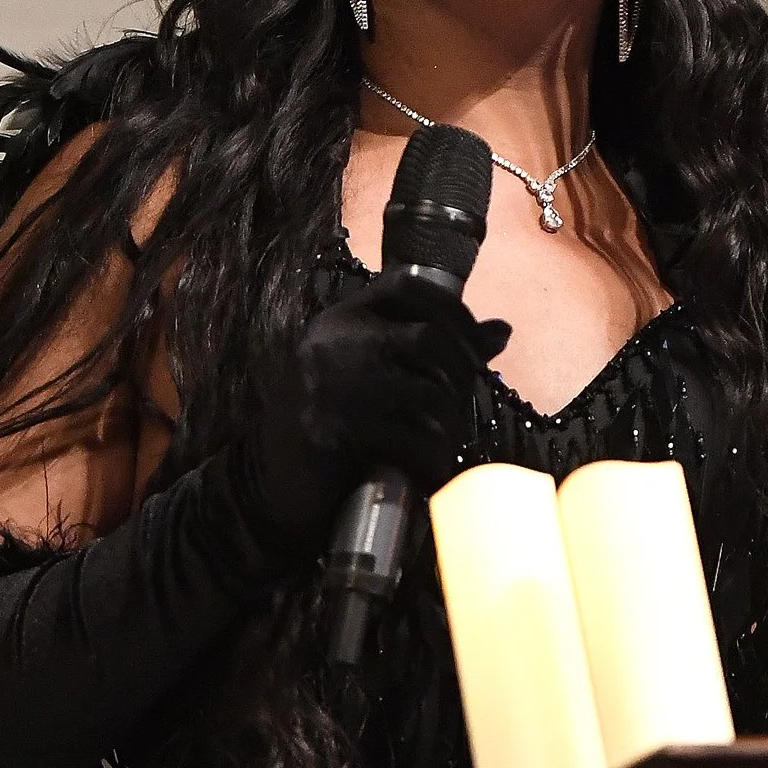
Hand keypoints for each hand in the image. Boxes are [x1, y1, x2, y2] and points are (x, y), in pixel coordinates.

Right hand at [244, 271, 509, 542]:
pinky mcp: (335, 431)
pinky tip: (432, 469)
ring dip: (451, 424)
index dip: (455, 310)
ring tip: (447, 442)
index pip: (407, 288)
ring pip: (427, 392)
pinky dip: (432, 458)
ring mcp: (333, 386)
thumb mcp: (370, 371)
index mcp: (341, 318)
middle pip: (428, 338)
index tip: (479, 343)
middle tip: (464, 404)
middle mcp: (334, 341)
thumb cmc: (329, 423)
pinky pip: (410, 439)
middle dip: (463, 373)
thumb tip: (500, 331)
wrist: (267, 480)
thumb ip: (427, 346)